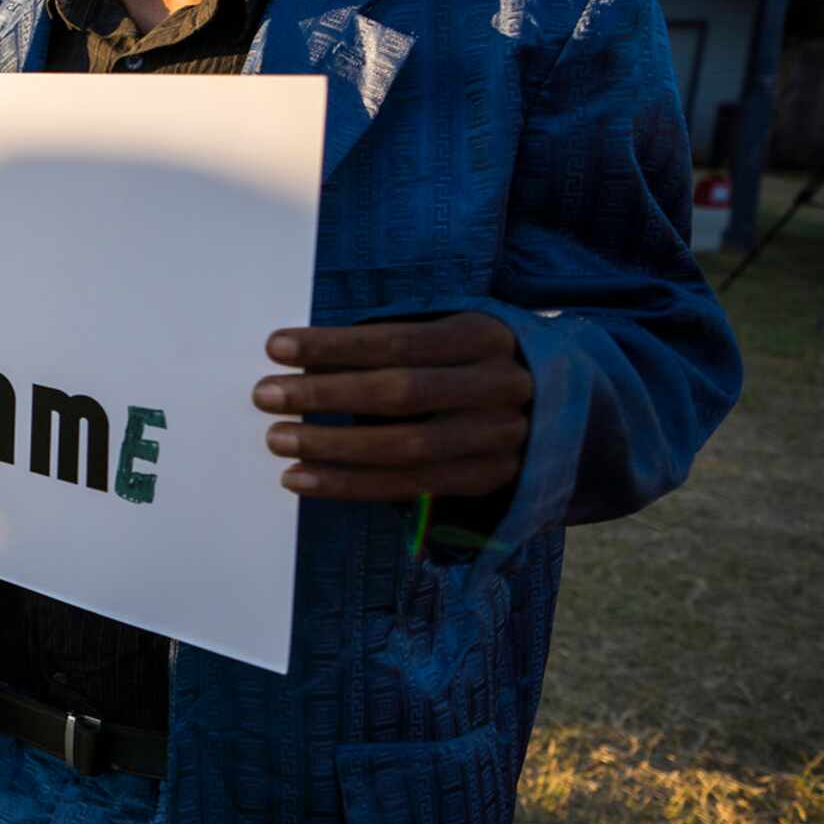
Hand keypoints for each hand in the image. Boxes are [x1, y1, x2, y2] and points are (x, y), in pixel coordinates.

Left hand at [255, 313, 533, 501]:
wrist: (558, 408)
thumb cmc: (468, 363)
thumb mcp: (445, 336)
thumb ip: (387, 345)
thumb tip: (299, 359)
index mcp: (484, 336)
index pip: (399, 341)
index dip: (336, 345)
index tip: (275, 346)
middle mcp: (499, 386)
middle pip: (401, 392)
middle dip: (326, 394)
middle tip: (265, 394)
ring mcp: (498, 437)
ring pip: (405, 447)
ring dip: (331, 446)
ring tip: (276, 438)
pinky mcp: (487, 478)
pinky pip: (408, 487)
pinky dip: (347, 485)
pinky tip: (297, 479)